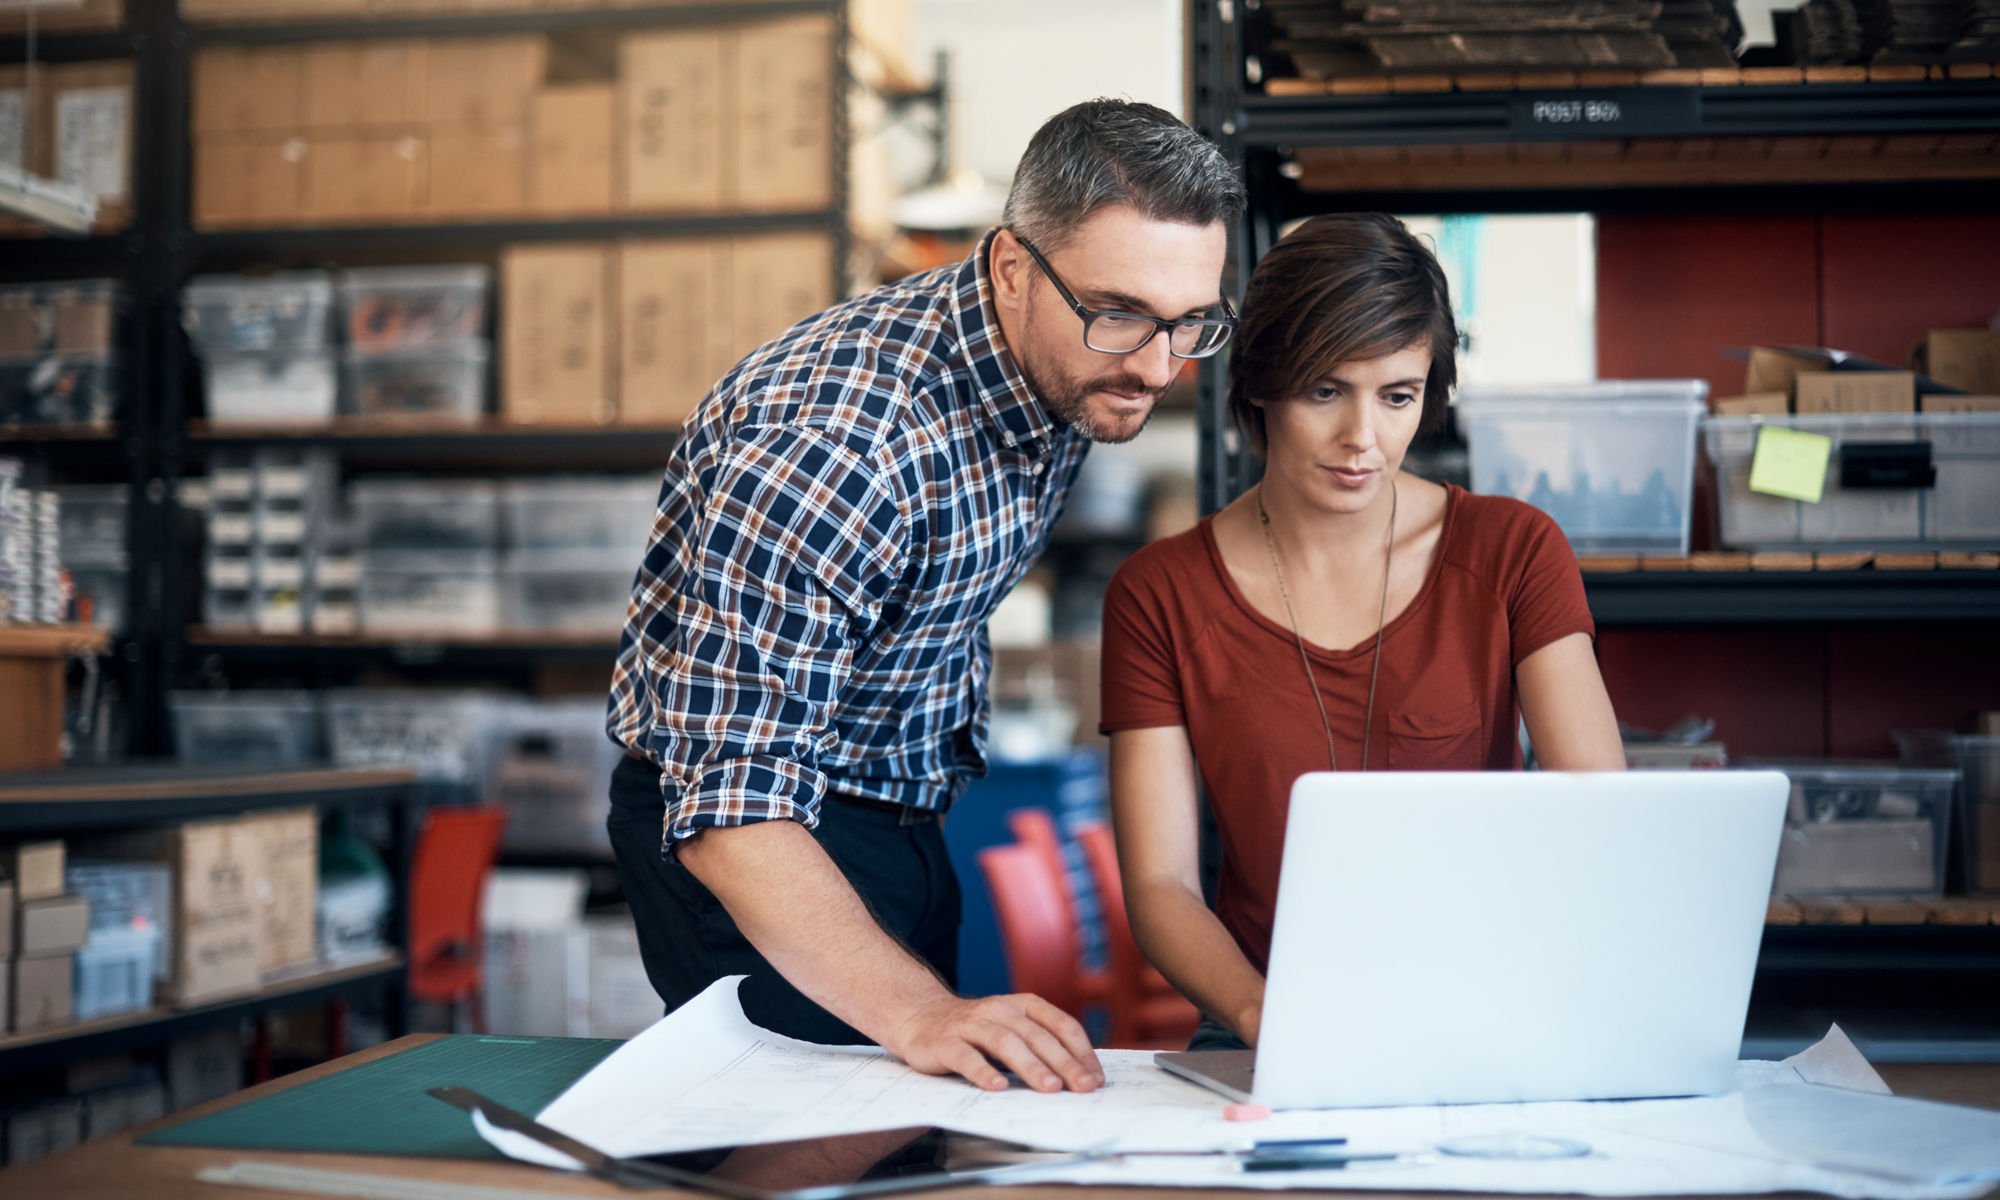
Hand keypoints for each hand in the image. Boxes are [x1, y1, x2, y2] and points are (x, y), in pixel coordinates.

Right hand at [886, 993, 1103, 1093]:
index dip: (1081, 1051)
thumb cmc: (974, 1030)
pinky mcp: (945, 1042)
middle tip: (1083, 1087)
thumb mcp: (1011, 1028)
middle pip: (1038, 1036)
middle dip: (1065, 1063)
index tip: (1095, 1077)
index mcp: (1022, 1005)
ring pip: (1006, 1043)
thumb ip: (1040, 1044)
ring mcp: (971, 1025)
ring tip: (1050, 1087)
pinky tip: (997, 1087)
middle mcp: (999, 1010)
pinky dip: (983, 1072)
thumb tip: (1081, 1074)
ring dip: (1031, 1066)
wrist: (919, 1016)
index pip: (1060, 1024)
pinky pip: (966, 1057)